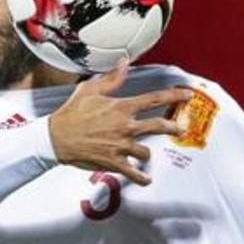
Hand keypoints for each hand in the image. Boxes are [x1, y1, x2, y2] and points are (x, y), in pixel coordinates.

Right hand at [49, 58, 192, 184]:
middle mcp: (125, 126)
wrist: (56, 137)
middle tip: (180, 129)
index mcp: (122, 107)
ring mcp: (121, 146)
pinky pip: (133, 173)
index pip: (154, 99)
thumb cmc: (72, 112)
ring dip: (146, 154)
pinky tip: (147, 180)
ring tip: (144, 156)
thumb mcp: (90, 90)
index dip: (174, 95)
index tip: (187, 94)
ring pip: (146, 152)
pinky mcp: (114, 162)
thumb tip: (124, 63)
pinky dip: (141, 178)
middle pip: (158, 126)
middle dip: (172, 128)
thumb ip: (112, 78)